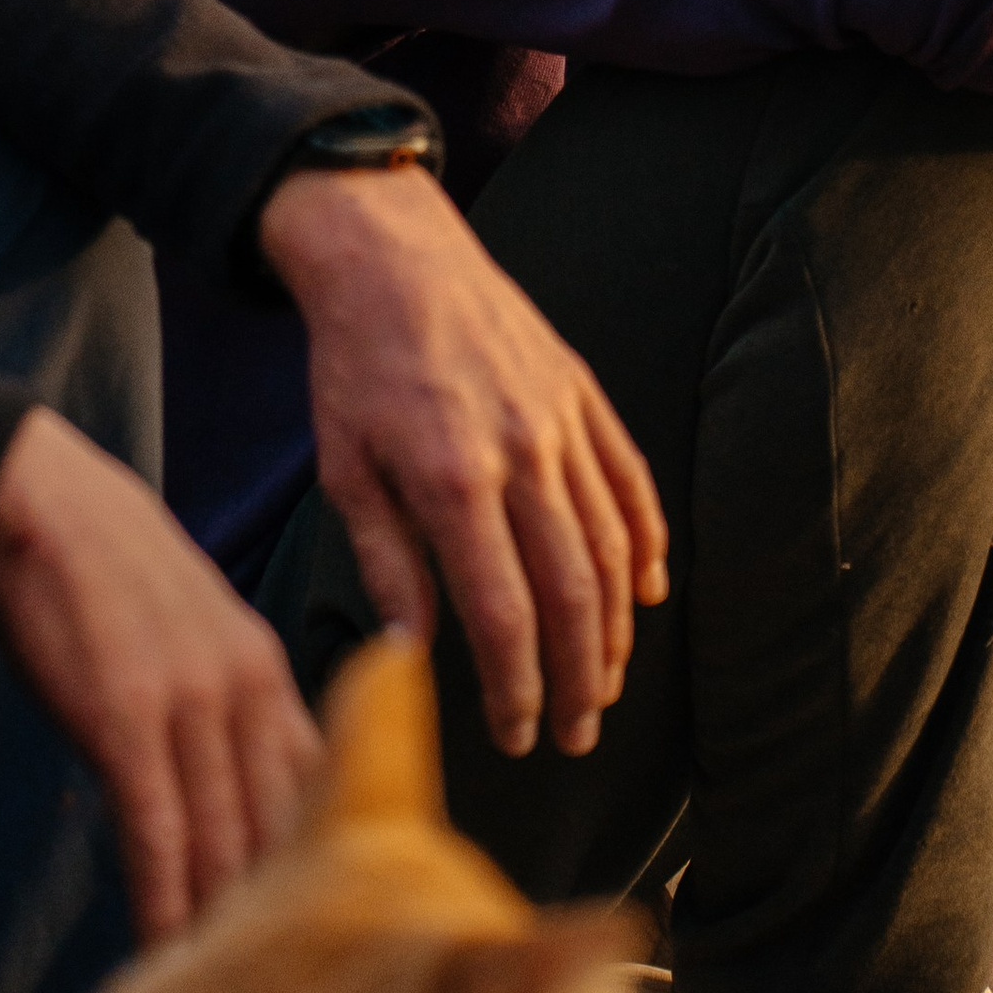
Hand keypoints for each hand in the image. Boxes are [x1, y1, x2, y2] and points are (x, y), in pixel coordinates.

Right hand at [0, 405, 319, 940]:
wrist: (40, 504)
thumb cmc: (104, 574)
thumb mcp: (191, 632)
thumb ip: (222, 705)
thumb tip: (231, 791)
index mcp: (265, 666)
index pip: (322, 783)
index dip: (321, 860)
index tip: (320, 923)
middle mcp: (247, 685)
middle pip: (282, 826)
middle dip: (278, 909)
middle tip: (276, 976)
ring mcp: (192, 702)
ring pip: (225, 842)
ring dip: (222, 925)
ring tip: (220, 990)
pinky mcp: (128, 718)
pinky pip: (158, 834)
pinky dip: (164, 902)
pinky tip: (162, 952)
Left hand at [260, 163, 668, 765]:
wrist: (392, 255)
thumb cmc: (354, 368)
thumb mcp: (345, 471)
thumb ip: (387, 564)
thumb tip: (411, 653)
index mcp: (454, 480)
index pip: (503, 614)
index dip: (517, 688)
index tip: (516, 737)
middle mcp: (522, 454)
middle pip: (573, 593)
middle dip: (579, 679)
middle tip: (575, 736)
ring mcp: (562, 420)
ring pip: (610, 545)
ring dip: (615, 627)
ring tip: (604, 684)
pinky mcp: (582, 392)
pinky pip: (629, 479)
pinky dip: (645, 541)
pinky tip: (646, 591)